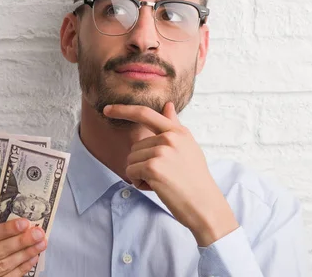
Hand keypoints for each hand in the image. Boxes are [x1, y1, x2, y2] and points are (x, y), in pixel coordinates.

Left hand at [103, 102, 238, 246]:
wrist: (205, 205)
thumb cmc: (195, 179)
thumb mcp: (188, 147)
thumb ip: (174, 126)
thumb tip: (168, 105)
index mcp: (178, 131)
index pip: (145, 113)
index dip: (123, 110)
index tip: (107, 109)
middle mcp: (169, 137)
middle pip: (135, 147)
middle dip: (143, 164)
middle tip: (166, 176)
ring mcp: (161, 151)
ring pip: (131, 160)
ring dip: (141, 175)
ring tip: (164, 182)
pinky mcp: (153, 167)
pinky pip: (130, 172)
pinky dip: (139, 183)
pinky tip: (158, 188)